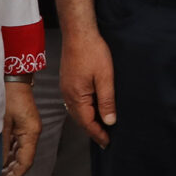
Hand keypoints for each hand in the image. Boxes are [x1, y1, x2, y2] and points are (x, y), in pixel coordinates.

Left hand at [0, 80, 41, 175]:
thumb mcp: (1, 123)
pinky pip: (16, 143)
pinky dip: (8, 152)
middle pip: (24, 158)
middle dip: (12, 170)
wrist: (10, 77)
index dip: (16, 174)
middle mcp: (31, 132)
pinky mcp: (21, 124)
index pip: (26, 160)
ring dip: (9, 162)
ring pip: (20, 151)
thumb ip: (0, 145)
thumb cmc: (7, 95)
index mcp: (31, 132)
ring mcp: (27, 128)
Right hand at [61, 27, 115, 142]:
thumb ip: (107, 101)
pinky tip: (92, 108)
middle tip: (106, 139)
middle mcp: (68, 95)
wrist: (78, 33)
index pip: (87, 123)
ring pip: (77, 112)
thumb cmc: (92, 52)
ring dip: (88, 120)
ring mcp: (66, 89)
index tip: (108, 143)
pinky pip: (75, 102)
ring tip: (101, 127)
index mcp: (77, 97)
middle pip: (80, 120)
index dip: (98, 134)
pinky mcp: (67, 82)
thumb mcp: (105, 78)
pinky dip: (84, 110)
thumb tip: (109, 121)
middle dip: (93, 130)